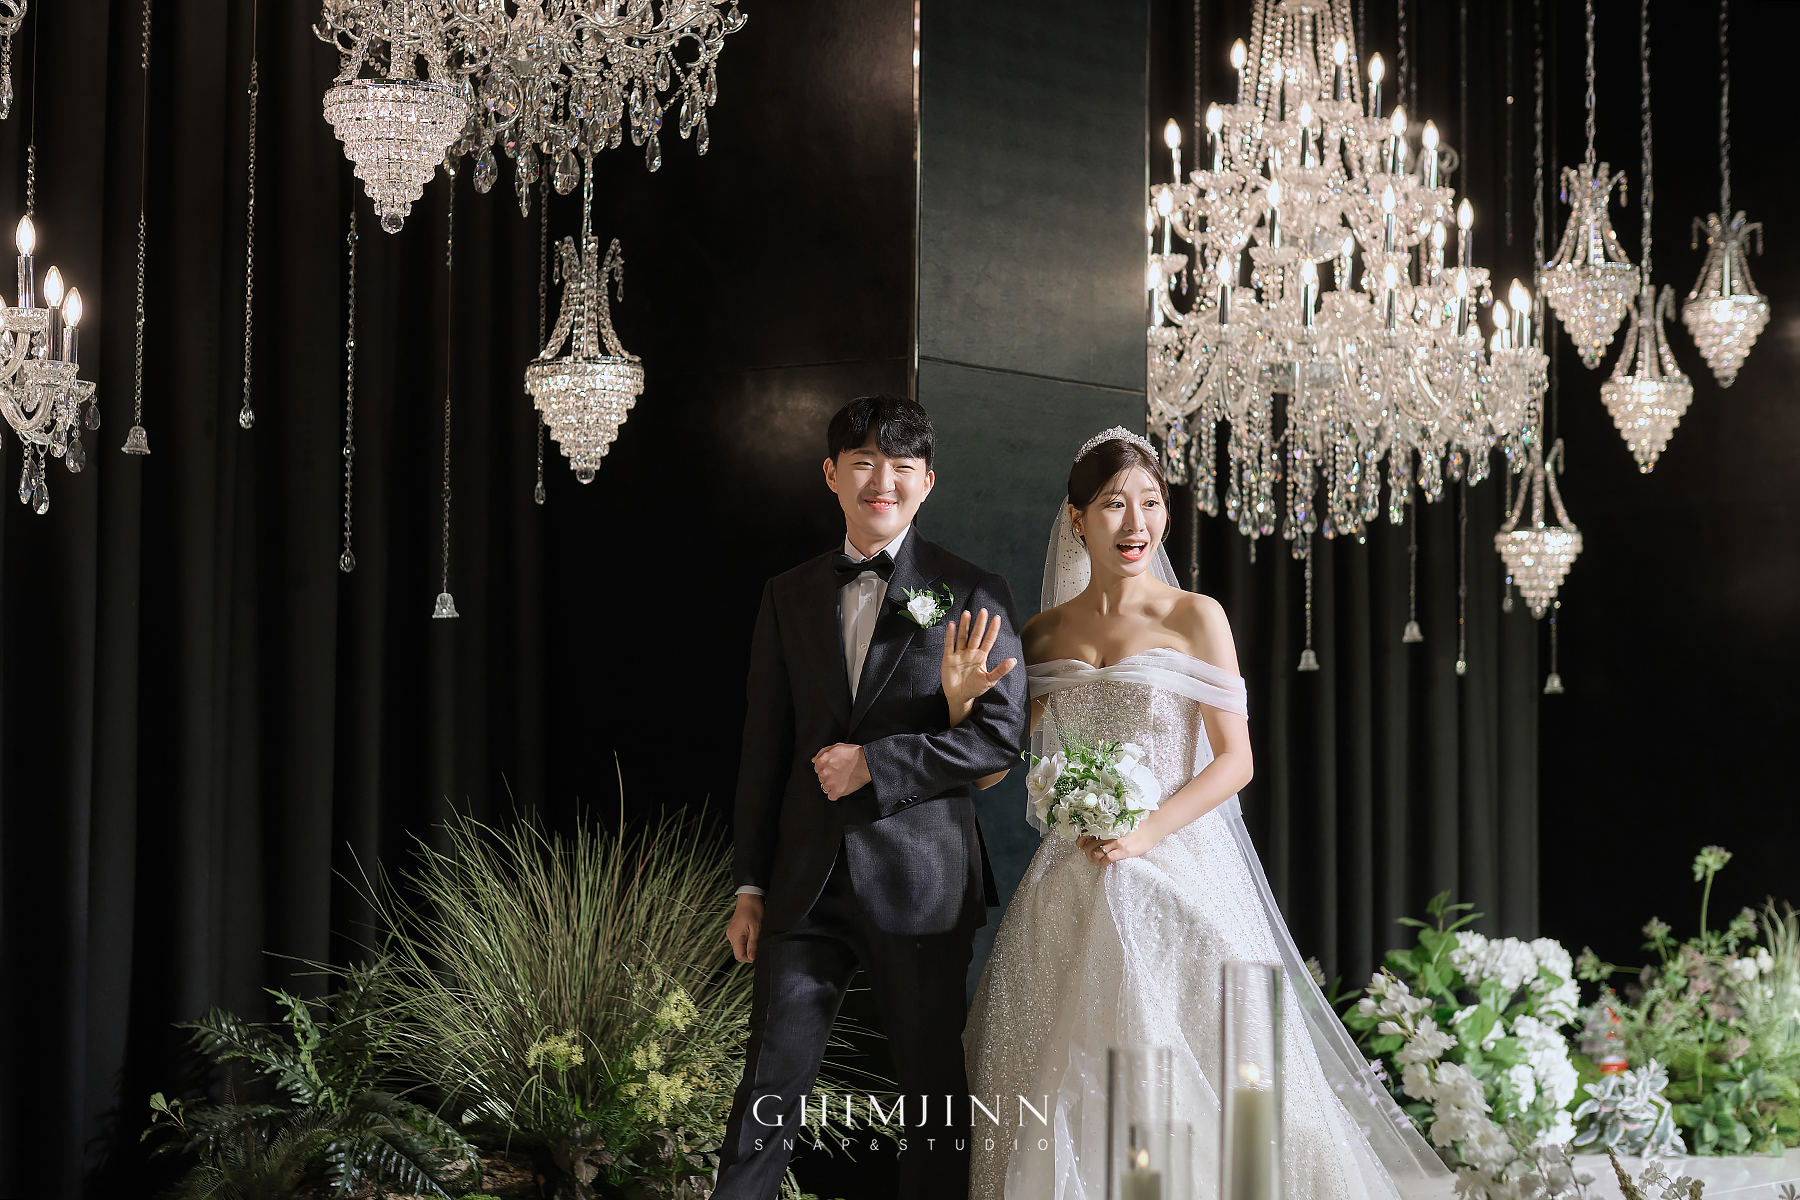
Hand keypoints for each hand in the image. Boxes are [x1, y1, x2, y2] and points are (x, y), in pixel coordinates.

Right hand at [727, 893, 762, 962]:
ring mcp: (732, 932)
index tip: (759, 954)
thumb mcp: (757, 927)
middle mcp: (731, 935)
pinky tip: (754, 936)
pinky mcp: (735, 929)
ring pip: (739, 947)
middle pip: (738, 953)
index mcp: (735, 935)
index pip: (739, 956)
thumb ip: (753, 943)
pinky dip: (747, 942)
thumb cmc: (754, 909)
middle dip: (749, 954)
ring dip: (749, 947)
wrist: (750, 895)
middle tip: (760, 948)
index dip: (749, 959)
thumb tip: (752, 958)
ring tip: (758, 940)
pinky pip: (740, 941)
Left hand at [812, 743, 869, 800]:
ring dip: (832, 785)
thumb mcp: (836, 746)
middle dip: (828, 776)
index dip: (825, 768)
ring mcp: (830, 783)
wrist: (866, 762)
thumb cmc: (854, 754)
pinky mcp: (837, 791)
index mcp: (822, 761)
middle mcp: (824, 772)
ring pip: (825, 787)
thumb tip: (814, 759)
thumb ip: (822, 752)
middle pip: (821, 778)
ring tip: (842, 780)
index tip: (832, 768)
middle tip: (839, 773)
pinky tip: (842, 788)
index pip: (817, 769)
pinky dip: (836, 794)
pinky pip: (831, 797)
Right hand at [940, 608, 1017, 726]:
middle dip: (979, 624)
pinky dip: (950, 635)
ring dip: (964, 626)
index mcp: (981, 657)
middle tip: (983, 611)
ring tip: (967, 613)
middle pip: (975, 635)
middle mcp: (970, 652)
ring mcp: (959, 654)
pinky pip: (950, 645)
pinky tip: (952, 625)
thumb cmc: (975, 688)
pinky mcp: (948, 659)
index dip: (992, 630)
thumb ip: (1000, 670)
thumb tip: (1014, 660)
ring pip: (962, 637)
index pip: (988, 640)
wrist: (959, 697)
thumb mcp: (989, 680)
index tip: (997, 618)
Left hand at [1077, 822, 1162, 865]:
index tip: (1081, 845)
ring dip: (1095, 860)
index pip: (1086, 834)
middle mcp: (1108, 833)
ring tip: (1098, 861)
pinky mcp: (1123, 850)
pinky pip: (1107, 859)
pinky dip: (1104, 863)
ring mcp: (1115, 842)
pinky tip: (1106, 863)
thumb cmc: (1136, 825)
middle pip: (1088, 846)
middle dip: (1087, 853)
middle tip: (1091, 856)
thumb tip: (1095, 836)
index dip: (1081, 842)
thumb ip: (1107, 828)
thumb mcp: (1118, 823)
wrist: (1151, 827)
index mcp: (1106, 826)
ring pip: (1096, 854)